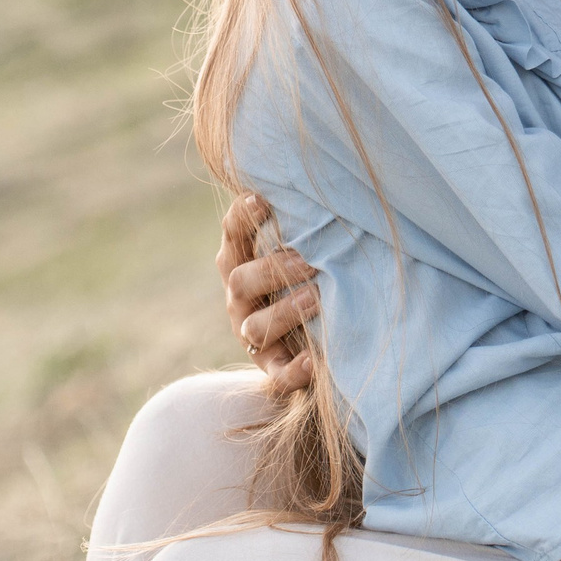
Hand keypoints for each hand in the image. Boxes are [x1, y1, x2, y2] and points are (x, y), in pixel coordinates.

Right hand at [216, 192, 314, 396]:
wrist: (314, 338)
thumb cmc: (309, 273)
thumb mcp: (299, 246)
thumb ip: (300, 224)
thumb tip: (327, 187)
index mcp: (242, 261)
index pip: (233, 234)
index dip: (242, 218)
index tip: (261, 200)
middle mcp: (240, 298)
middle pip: (240, 281)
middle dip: (273, 270)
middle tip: (308, 262)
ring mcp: (252, 335)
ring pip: (255, 327)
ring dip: (284, 312)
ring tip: (316, 299)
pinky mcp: (272, 368)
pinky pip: (277, 373)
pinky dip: (294, 370)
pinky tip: (313, 362)